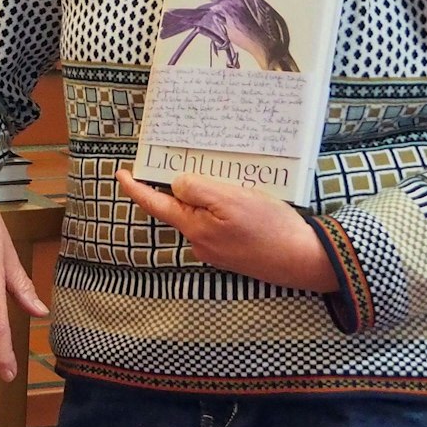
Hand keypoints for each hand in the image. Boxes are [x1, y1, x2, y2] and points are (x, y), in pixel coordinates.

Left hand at [115, 170, 336, 292]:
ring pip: (203, 214)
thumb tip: (177, 185)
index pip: (154, 204)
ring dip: (212, 197)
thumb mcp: (230, 198)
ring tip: (237, 185)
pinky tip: (248, 203)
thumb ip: (197, 189)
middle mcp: (200, 242)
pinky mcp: (235, 252)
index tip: (121, 173)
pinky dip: (227, 210)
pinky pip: (221, 224)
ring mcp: (217, 250)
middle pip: (181, 206)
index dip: (135, 188)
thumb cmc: (270, 228)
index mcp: (194, 227)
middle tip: (201, 165)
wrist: (306, 260)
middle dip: (187, 186)